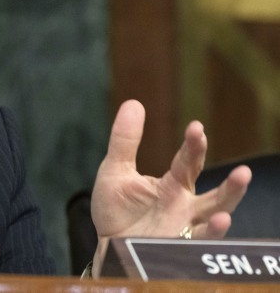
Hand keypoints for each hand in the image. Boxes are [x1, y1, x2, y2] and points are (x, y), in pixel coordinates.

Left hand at [90, 100, 251, 277]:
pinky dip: (212, 232)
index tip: (196, 128)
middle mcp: (185, 206)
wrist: (107, 246)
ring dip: (230, 203)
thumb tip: (133, 103)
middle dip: (229, 183)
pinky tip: (221, 220)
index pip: (188, 162)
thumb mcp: (115, 170)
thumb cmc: (116, 209)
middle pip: (214, 194)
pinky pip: (199, 241)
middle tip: (243, 170)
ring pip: (216, 216)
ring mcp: (184, 227)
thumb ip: (125, 140)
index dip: (194, 146)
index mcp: (172, 185)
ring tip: (243, 187)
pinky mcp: (177, 247)